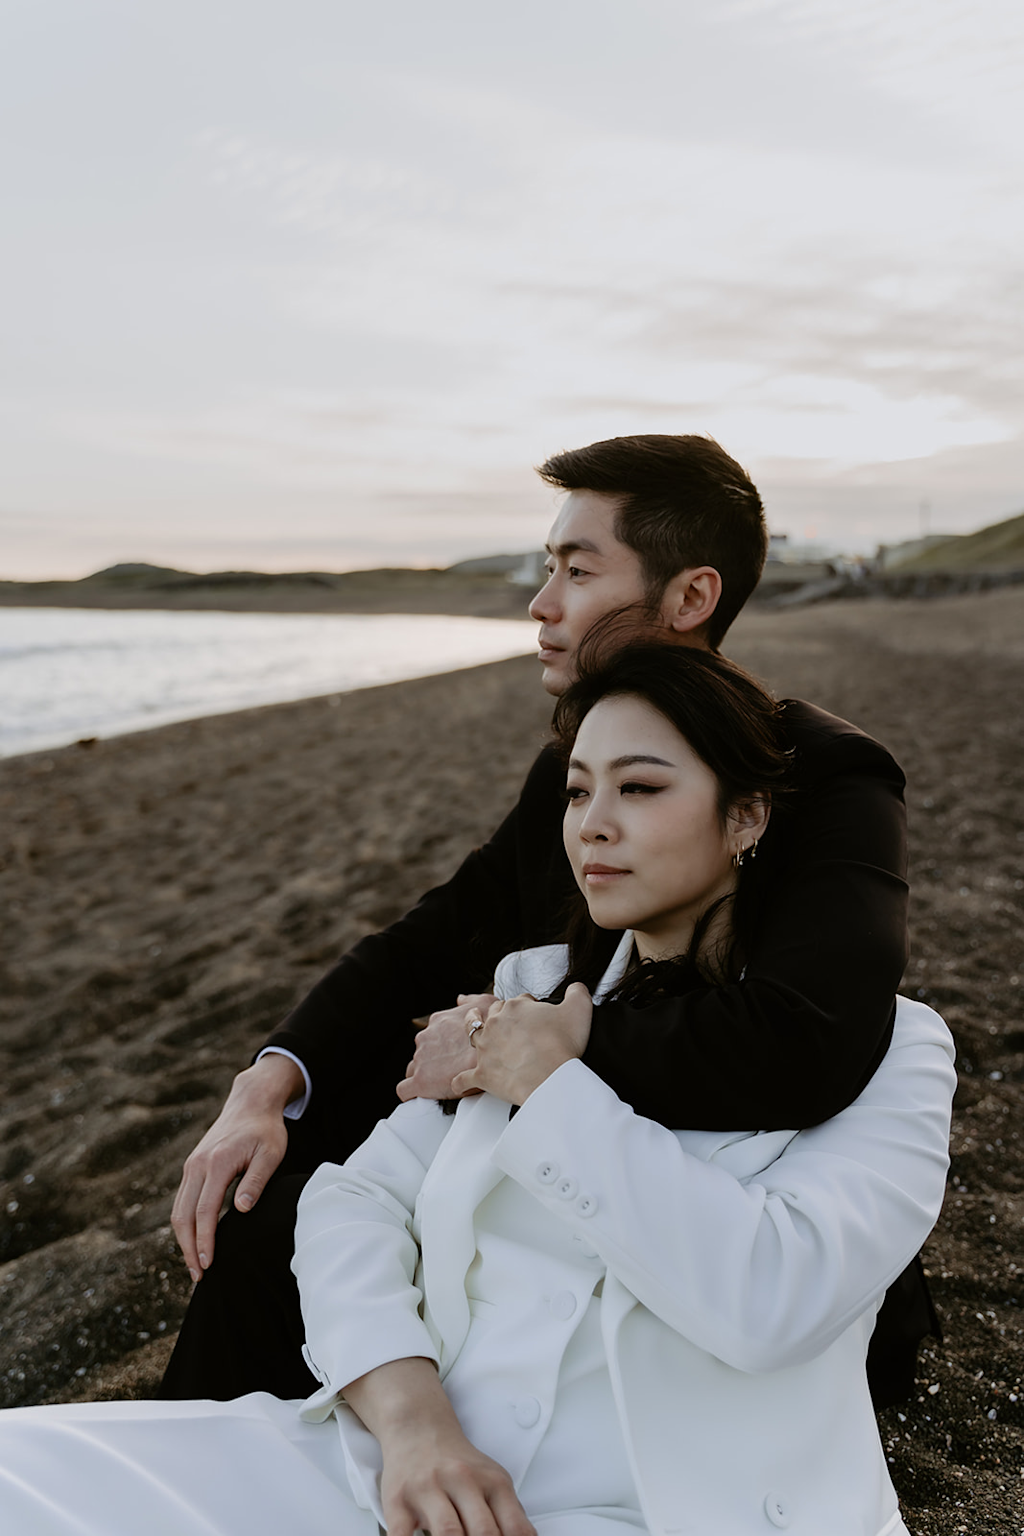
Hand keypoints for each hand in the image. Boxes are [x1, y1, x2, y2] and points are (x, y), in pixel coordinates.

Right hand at [170, 1055, 302, 1279]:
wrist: (250, 1102)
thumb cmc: (266, 1129)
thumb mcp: (271, 1153)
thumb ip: (257, 1181)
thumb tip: (240, 1210)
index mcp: (216, 1163)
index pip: (204, 1212)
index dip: (205, 1242)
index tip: (209, 1266)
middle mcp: (197, 1165)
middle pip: (183, 1216)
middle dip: (188, 1249)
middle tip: (199, 1276)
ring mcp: (191, 1165)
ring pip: (178, 1210)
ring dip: (183, 1240)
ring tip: (196, 1266)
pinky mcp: (192, 1167)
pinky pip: (182, 1201)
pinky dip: (184, 1224)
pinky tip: (195, 1241)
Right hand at [379, 1420, 534, 1535]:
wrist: (419, 1428)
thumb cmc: (458, 1462)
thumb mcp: (493, 1479)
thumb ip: (509, 1514)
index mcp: (493, 1482)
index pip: (515, 1528)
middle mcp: (463, 1481)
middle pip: (483, 1533)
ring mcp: (429, 1489)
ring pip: (448, 1533)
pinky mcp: (399, 1500)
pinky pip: (403, 1535)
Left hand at [396, 994, 495, 1101]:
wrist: (492, 1053)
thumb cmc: (490, 1030)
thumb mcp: (485, 1003)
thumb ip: (470, 1000)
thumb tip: (461, 999)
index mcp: (438, 1022)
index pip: (431, 1035)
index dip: (441, 1046)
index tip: (452, 1054)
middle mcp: (426, 1039)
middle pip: (422, 1052)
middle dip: (432, 1061)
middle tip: (450, 1070)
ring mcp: (421, 1059)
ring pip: (414, 1069)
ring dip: (425, 1075)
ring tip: (442, 1083)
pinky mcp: (420, 1081)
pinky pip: (405, 1089)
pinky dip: (410, 1093)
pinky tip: (420, 1095)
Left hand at [451, 984, 592, 1104]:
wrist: (550, 1077)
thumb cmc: (562, 1046)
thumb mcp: (579, 1009)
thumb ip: (578, 992)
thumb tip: (576, 987)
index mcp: (515, 1008)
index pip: (519, 1001)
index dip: (528, 1007)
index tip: (535, 1015)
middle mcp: (496, 1024)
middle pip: (493, 1013)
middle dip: (499, 1015)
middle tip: (508, 1023)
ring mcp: (486, 1049)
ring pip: (471, 1033)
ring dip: (471, 1030)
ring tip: (472, 1030)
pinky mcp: (482, 1074)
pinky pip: (464, 1078)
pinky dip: (460, 1081)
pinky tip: (459, 1083)